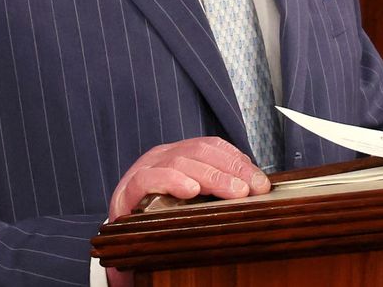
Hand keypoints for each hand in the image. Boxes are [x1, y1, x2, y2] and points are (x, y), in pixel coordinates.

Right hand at [106, 136, 269, 221]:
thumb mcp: (192, 197)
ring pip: (180, 162)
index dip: (239, 161)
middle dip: (231, 169)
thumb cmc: (160, 214)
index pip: (214, 147)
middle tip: (251, 190)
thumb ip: (217, 187)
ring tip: (233, 191)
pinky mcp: (126, 190)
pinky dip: (172, 181)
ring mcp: (144, 169)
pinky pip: (149, 179)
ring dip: (212, 177)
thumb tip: (254, 186)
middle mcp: (163, 156)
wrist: (121, 237)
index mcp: (180, 153)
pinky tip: (190, 190)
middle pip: (201, 151)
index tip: (261, 182)